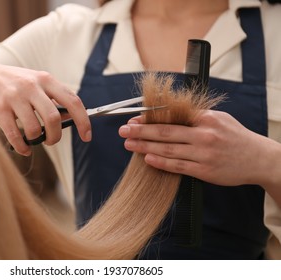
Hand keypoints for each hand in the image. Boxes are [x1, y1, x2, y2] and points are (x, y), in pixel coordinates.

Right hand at [0, 62, 90, 154]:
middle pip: (53, 118)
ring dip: (36, 141)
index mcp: (46, 79)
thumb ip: (53, 98)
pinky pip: (15, 135)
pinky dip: (22, 147)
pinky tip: (24, 149)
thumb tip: (71, 120)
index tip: (87, 136)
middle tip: (51, 141)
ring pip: (34, 129)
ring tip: (33, 140)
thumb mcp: (36, 83)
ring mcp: (14, 96)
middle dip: (55, 136)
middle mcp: (31, 86)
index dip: (83, 121)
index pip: (73, 101)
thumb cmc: (13, 83)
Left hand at [119, 110, 279, 188]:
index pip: (172, 117)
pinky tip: (147, 159)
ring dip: (145, 147)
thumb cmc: (235, 136)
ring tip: (129, 145)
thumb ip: (194, 116)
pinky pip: (178, 166)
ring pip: (168, 150)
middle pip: (166, 133)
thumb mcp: (219, 118)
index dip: (150, 119)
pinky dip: (161, 162)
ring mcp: (204, 154)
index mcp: (205, 119)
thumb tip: (168, 114)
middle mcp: (204, 135)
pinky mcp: (204, 171)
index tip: (134, 120)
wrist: (258, 159)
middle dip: (141, 132)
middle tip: (123, 131)